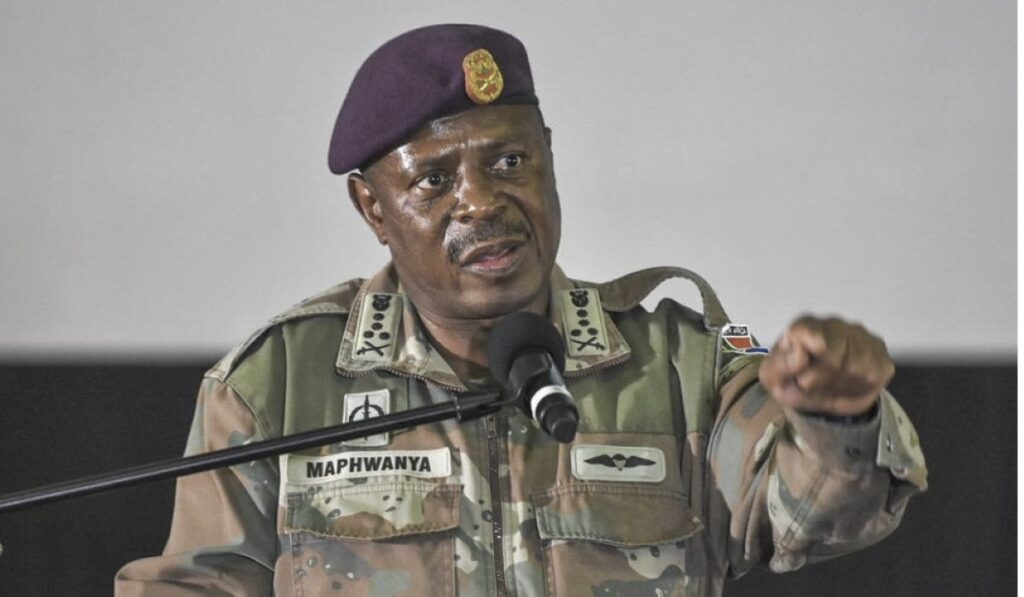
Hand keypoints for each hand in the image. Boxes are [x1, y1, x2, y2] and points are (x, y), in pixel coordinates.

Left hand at [758, 316, 893, 416]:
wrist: (820, 395)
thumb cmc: (793, 378)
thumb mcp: (773, 377)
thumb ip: (780, 365)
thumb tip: (800, 355)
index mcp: (805, 325)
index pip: (808, 328)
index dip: (811, 338)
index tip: (817, 347)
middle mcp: (836, 325)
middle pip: (833, 352)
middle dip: (818, 376)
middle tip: (806, 383)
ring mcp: (862, 340)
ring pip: (854, 366)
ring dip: (836, 385)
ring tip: (826, 385)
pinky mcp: (881, 359)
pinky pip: (872, 376)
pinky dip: (856, 388)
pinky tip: (846, 385)